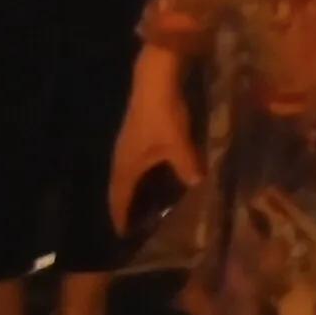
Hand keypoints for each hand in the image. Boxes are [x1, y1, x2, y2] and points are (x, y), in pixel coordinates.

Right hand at [110, 55, 201, 234]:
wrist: (154, 79)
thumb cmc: (163, 115)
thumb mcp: (177, 143)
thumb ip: (186, 166)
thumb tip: (196, 186)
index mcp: (126, 166)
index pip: (119, 198)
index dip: (120, 216)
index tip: (122, 235)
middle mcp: (120, 158)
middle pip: (118, 188)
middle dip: (123, 206)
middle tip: (132, 224)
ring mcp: (126, 144)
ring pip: (125, 175)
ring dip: (130, 189)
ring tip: (141, 204)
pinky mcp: (135, 132)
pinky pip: (132, 162)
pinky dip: (138, 174)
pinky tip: (151, 174)